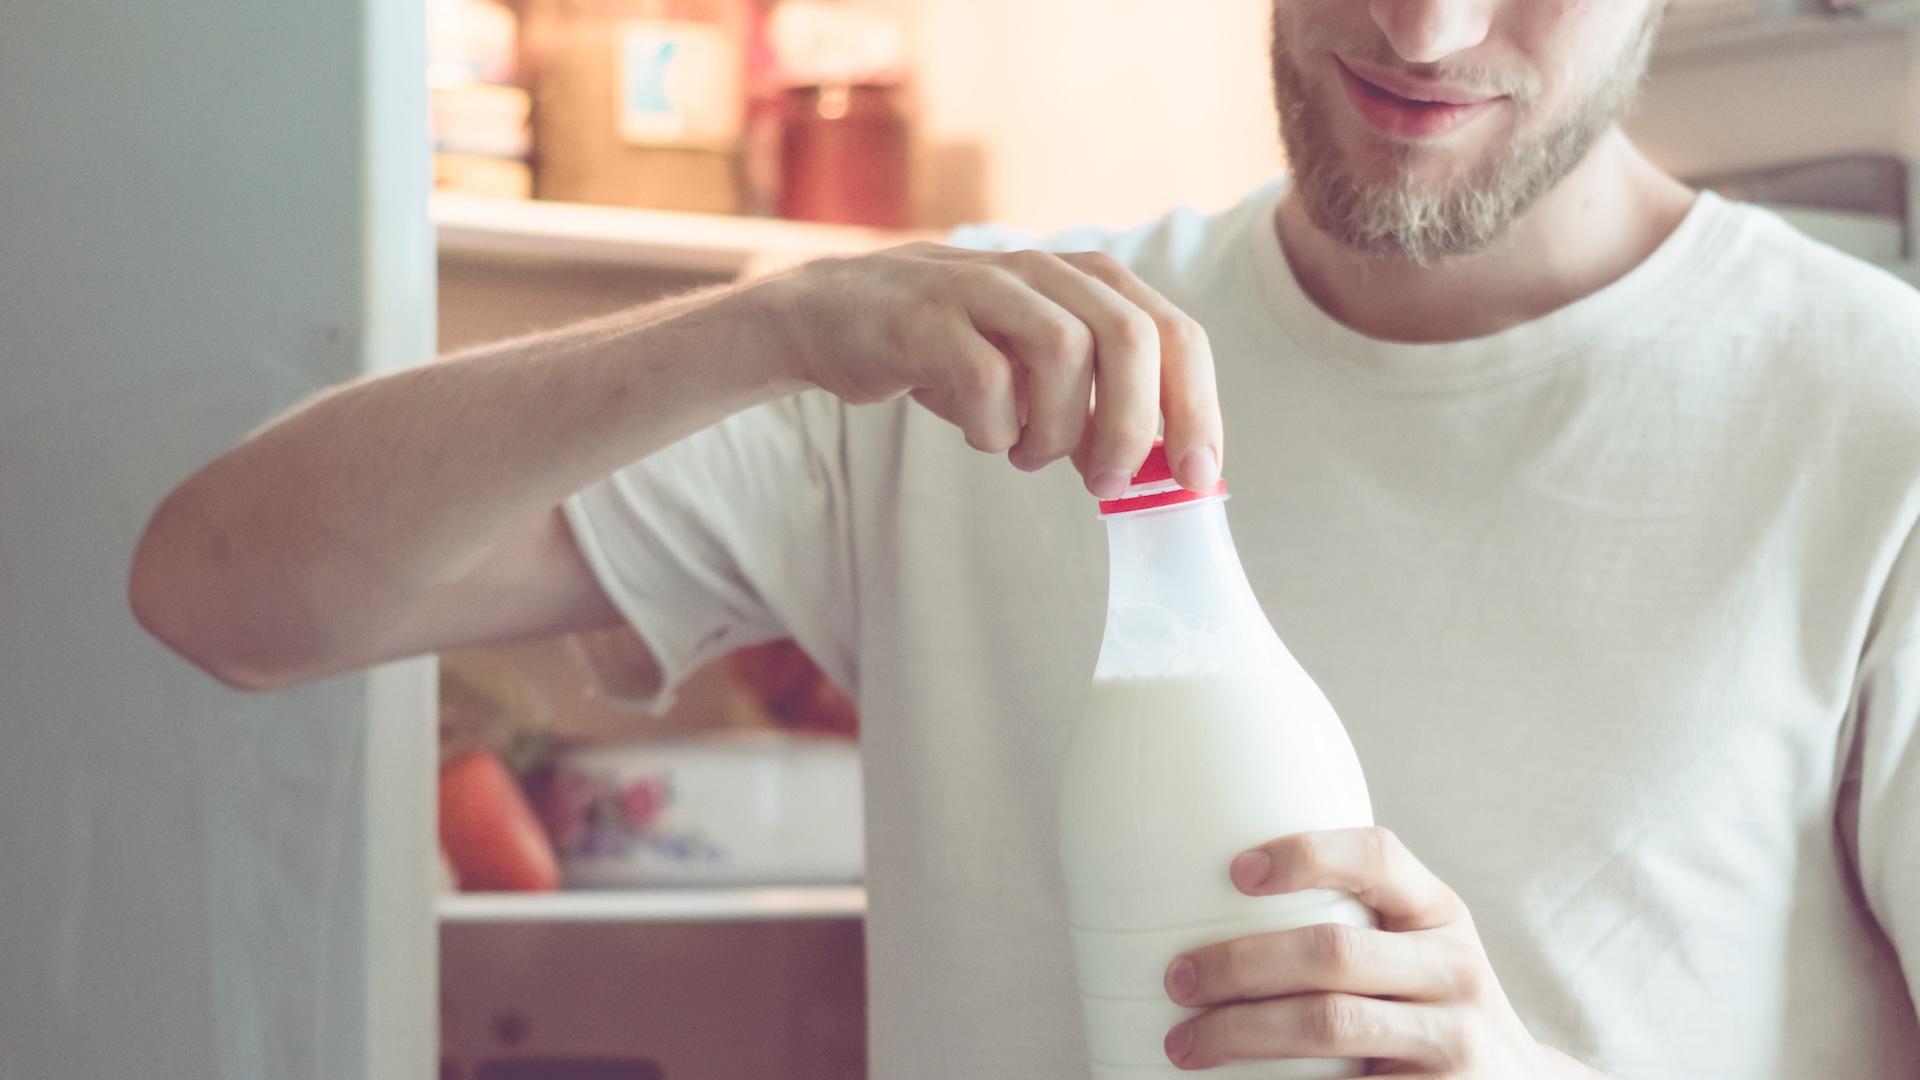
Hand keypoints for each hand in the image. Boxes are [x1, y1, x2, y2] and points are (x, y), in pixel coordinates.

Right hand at [753, 243, 1221, 498]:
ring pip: (1063, 351)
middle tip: (1108, 483)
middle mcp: (1043, 272)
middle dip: (1134, 424)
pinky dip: (995, 427)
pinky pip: (985, 378)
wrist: (833, 318)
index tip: (1198, 479)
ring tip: (1028, 454)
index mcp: (1087, 282)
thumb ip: (1096, 410)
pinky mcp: (922, 318)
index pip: (1174, 334)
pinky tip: (985, 437)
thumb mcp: (1035, 373)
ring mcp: (981, 287)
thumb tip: (1158, 474)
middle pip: (1129, 336)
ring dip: (1058, 428)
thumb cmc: (949, 350)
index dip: (1196, 408)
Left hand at [1161, 827, 1609, 1077]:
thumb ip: (1350, 923)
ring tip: (1184, 1044)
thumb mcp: (1415, 951)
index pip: (1378, 856)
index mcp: (1438, 912)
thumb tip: (1203, 904)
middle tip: (1179, 980)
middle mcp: (1455, 969)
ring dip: (1242, 1032)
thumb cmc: (1427, 1007)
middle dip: (1242, 964)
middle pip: (1332, 951)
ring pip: (1330, 1024)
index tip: (1237, 871)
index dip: (1307, 854)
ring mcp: (1454, 1040)